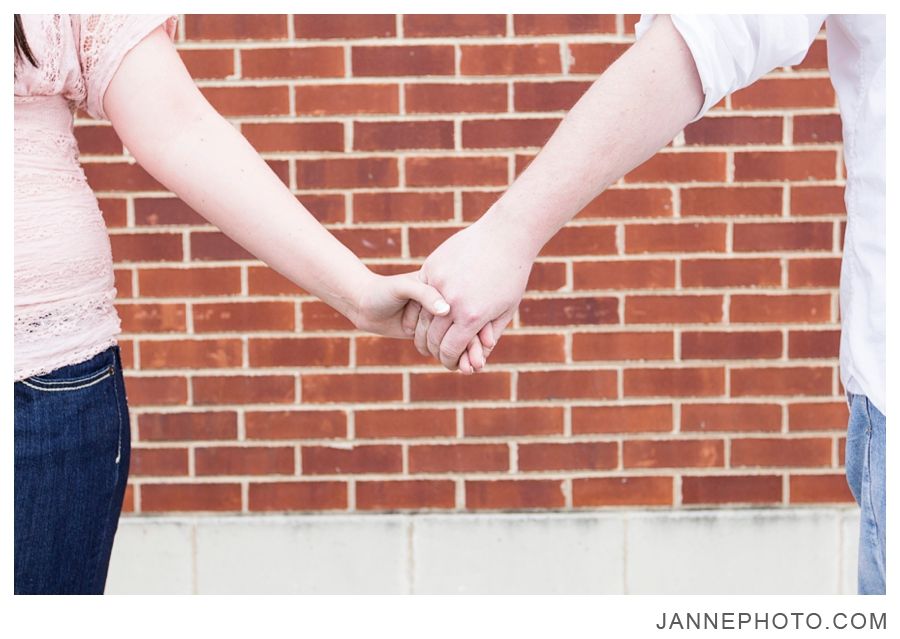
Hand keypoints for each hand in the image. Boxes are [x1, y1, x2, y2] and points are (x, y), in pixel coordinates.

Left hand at [353, 271, 449, 338]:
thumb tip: (446, 311)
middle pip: (447, 321)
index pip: (450, 301)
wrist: (364, 307)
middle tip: (405, 309)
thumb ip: (425, 294)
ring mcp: (436, 316)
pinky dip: (425, 343)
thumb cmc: (382, 291)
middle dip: (425, 322)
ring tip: (405, 319)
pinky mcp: (429, 331)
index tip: (410, 300)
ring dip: (423, 333)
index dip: (432, 308)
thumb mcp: (403, 287)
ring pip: (442, 334)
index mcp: (439, 282)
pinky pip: (436, 344)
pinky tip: (408, 330)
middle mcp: (441, 299)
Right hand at [409, 217, 534, 370]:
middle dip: (434, 351)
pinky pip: (420, 294)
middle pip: (432, 338)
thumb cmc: (512, 275)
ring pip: (421, 318)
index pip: (449, 350)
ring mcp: (438, 283)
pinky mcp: (431, 267)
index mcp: (472, 317)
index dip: (449, 361)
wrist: (506, 235)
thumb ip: (488, 336)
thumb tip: (476, 359)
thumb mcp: (506, 310)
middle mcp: (452, 302)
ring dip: (423, 332)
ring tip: (430, 338)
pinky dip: (421, 307)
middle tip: (438, 353)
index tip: (451, 363)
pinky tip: (427, 314)